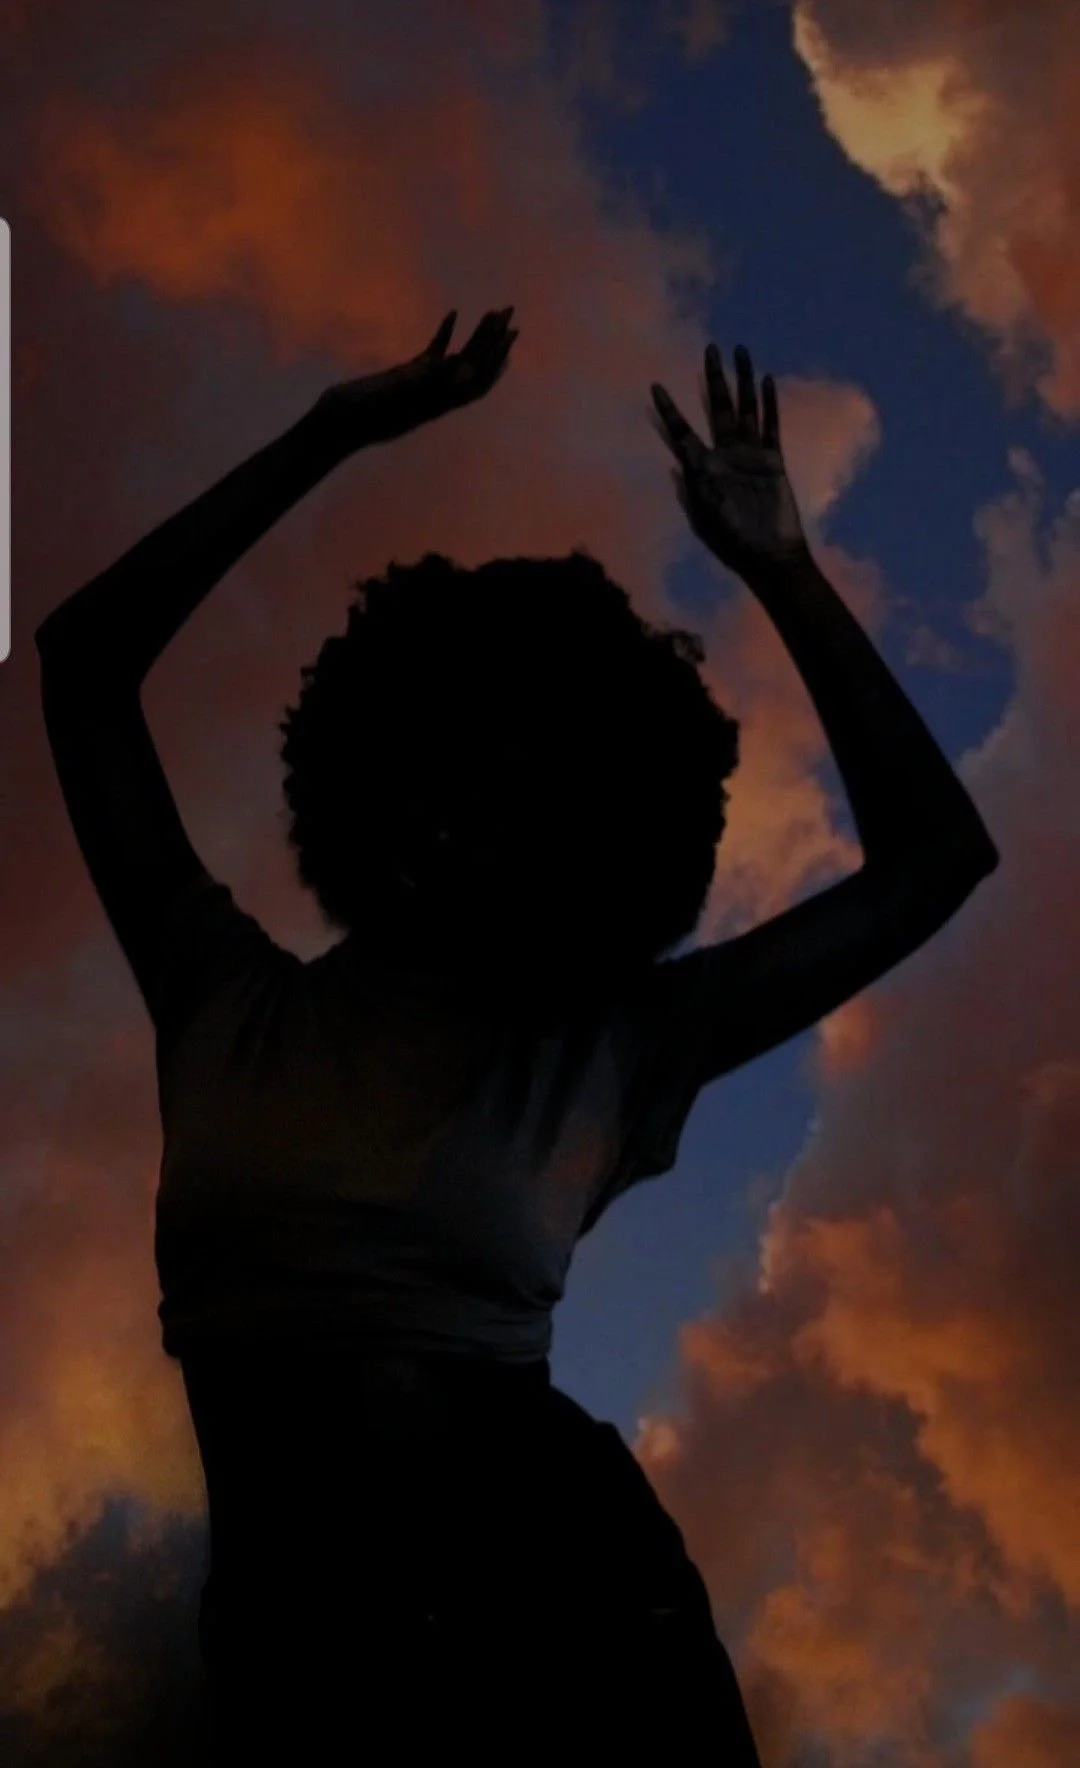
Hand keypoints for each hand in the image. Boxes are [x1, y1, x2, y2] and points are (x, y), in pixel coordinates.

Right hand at [314, 307, 517, 449]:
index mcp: (440, 402)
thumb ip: (430, 381)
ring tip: (494, 311)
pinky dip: (446, 334)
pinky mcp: (408, 376)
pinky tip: (453, 314)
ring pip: (458, 358)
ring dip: (477, 335)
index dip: (496, 356)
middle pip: (474, 365)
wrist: (335, 424)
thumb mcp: (398, 395)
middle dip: (494, 339)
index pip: (477, 377)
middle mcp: (438, 394)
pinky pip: (434, 353)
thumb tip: (466, 367)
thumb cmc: (362, 412)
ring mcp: (424, 385)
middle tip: (510, 310)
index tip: (510, 331)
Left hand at [649, 342, 808, 575]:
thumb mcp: (706, 513)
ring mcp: (750, 456)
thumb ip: (694, 484)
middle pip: (718, 408)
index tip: (656, 385)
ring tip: (740, 351)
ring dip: (743, 380)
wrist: (769, 554)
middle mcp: (725, 455)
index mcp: (703, 468)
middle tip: (709, 349)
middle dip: (714, 379)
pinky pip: (770, 426)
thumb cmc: (733, 540)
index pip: (682, 432)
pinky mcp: (773, 461)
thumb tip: (678, 458)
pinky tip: (767, 381)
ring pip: (746, 409)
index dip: (669, 410)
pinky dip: (769, 404)